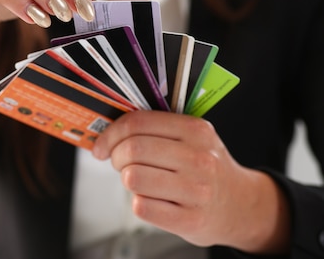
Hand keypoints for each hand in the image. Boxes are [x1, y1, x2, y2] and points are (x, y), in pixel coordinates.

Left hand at [92, 110, 289, 253]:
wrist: (241, 204)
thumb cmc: (205, 168)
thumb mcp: (192, 137)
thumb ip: (156, 128)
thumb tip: (107, 130)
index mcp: (195, 130)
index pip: (138, 122)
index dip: (111, 133)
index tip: (101, 144)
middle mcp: (199, 158)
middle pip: (132, 150)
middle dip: (115, 156)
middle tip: (118, 162)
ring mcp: (196, 190)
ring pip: (133, 178)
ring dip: (126, 179)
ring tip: (138, 179)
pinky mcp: (190, 220)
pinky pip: (141, 206)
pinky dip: (138, 202)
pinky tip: (152, 199)